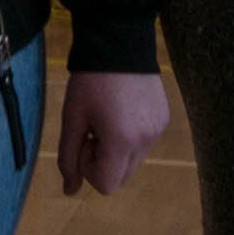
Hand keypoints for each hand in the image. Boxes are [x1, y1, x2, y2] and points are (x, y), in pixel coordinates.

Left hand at [56, 67, 170, 195]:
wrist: (119, 42)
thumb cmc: (89, 81)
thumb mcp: (73, 119)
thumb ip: (69, 158)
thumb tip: (69, 192)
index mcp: (122, 141)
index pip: (106, 185)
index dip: (89, 169)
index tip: (86, 140)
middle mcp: (146, 140)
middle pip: (120, 177)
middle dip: (103, 161)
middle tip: (95, 129)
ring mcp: (158, 130)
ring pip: (132, 162)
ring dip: (117, 150)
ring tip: (109, 118)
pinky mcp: (164, 119)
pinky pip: (144, 144)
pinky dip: (131, 137)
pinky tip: (123, 110)